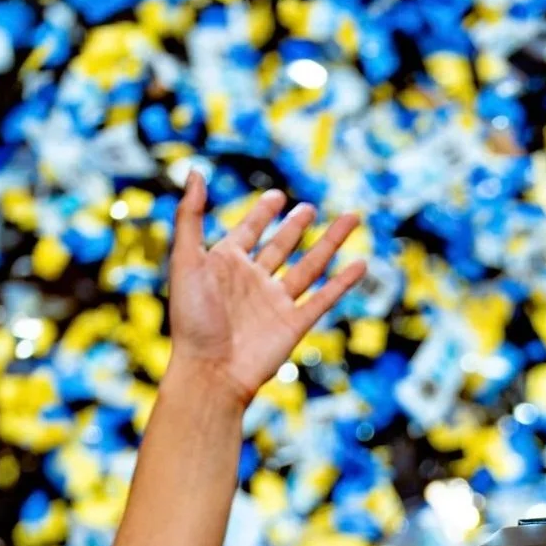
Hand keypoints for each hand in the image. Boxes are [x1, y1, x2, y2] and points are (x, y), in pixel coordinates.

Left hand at [166, 171, 365, 411]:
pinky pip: (324, 297)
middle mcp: (253, 281)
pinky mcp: (295, 324)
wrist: (211, 372)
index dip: (262, 214)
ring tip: (350, 218)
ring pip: (310, 265)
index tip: (277, 197)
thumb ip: (191, 217)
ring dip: (330, 242)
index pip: (248, 231)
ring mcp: (276, 302)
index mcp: (225, 264)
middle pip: (282, 246)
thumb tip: (195, 172)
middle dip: (295, 226)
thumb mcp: (185, 260)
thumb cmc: (191, 320)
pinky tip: (360, 264)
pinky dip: (343, 281)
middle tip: (309, 207)